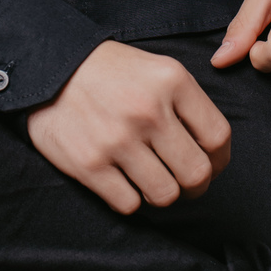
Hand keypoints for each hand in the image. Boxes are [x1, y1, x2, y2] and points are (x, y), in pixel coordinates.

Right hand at [26, 39, 230, 214]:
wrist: (51, 66)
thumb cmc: (111, 70)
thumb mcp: (156, 68)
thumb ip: (188, 103)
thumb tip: (213, 151)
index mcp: (171, 80)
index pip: (218, 137)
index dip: (219, 160)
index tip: (211, 164)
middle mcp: (148, 110)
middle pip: (197, 174)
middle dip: (195, 185)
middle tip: (183, 181)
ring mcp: (118, 139)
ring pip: (165, 195)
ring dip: (161, 192)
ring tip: (150, 178)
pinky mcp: (90, 164)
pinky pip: (129, 204)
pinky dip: (129, 197)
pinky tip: (122, 178)